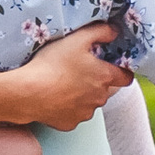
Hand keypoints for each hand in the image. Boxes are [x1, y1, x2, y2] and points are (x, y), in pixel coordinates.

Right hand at [6, 22, 132, 129]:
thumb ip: (100, 31)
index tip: (112, 66)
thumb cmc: (53, 64)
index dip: (122, 71)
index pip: (126, 77)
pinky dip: (67, 108)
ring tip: (63, 84)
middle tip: (78, 70)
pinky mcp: (70, 124)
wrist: (29, 92)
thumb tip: (115, 31)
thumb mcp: (77, 39)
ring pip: (89, 103)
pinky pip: (73, 115)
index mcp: (104, 77)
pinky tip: (55, 98)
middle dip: (96, 81)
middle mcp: (99, 98)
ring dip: (82, 96)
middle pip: (105, 90)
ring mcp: (85, 113)